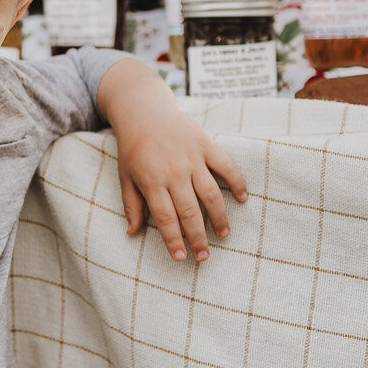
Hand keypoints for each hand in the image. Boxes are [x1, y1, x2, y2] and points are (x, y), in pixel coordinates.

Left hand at [98, 59, 246, 261]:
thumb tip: (132, 233)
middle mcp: (174, 172)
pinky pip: (225, 166)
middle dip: (198, 237)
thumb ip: (131, 205)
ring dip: (219, 217)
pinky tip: (242, 199)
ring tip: (223, 234)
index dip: (174, 240)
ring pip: (210, 193)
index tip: (180, 258)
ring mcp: (192, 158)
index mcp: (152, 181)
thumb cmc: (132, 147)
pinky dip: (236, 182)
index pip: (166, 218)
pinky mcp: (205, 144)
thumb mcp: (125, 176)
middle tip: (204, 256)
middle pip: (190, 211)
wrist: (143, 109)